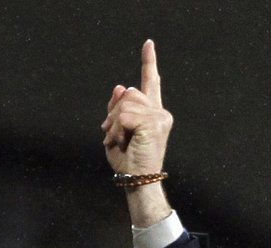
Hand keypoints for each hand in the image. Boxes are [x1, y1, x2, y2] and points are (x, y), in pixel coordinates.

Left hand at [101, 40, 172, 175]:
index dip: (149, 62)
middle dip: (113, 113)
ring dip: (114, 124)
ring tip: (117, 141)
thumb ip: (117, 109)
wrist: (136, 180)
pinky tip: (120, 142)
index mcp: (151, 113)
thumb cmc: (127, 161)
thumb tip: (120, 86)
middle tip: (111, 135)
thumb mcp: (116, 131)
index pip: (150, 83)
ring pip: (125, 104)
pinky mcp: (155, 123)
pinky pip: (125, 116)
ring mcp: (160, 116)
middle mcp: (159, 112)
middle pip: (128, 93)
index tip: (148, 44)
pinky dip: (116, 129)